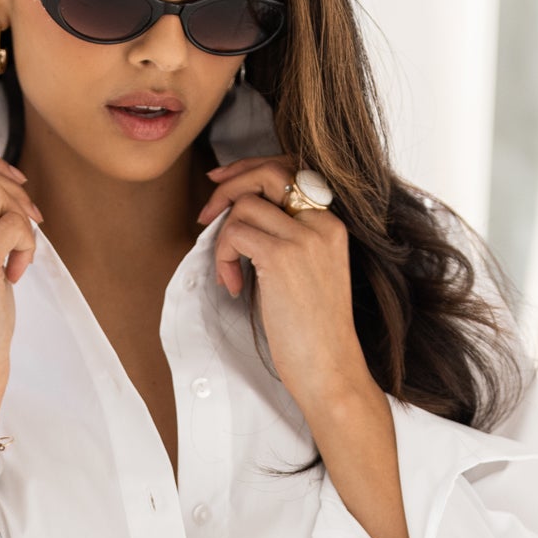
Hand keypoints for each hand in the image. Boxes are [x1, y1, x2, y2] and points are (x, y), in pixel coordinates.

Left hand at [195, 153, 381, 423]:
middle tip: (206, 214)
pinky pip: (234, 232)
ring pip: (244, 205)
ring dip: (223, 238)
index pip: (291, 171)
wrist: (330, 368)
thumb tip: (238, 216)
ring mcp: (304, 238)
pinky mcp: (282, 257)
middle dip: (230, 184)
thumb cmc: (313, 332)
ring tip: (231, 275)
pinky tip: (234, 286)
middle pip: (269, 172)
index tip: (223, 182)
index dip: (251, 169)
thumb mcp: (306, 274)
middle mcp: (322, 224)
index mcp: (332, 225)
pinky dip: (223, 256)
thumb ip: (284, 239)